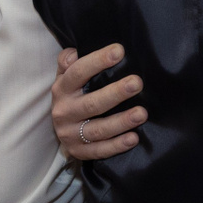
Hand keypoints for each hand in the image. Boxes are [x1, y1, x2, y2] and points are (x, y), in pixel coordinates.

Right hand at [52, 45, 145, 161]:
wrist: (60, 130)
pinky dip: (117, 145)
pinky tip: (134, 138)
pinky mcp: (79, 152)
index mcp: (62, 89)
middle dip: (115, 93)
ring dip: (121, 121)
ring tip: (142, 113)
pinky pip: (100, 150)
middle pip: (91, 103)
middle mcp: (64, 112)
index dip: (97, 61)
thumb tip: (74, 52)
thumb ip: (68, 62)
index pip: (78, 73)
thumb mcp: (65, 77)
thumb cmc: (71, 95)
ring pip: (98, 129)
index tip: (119, 51)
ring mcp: (70, 134)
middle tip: (137, 83)